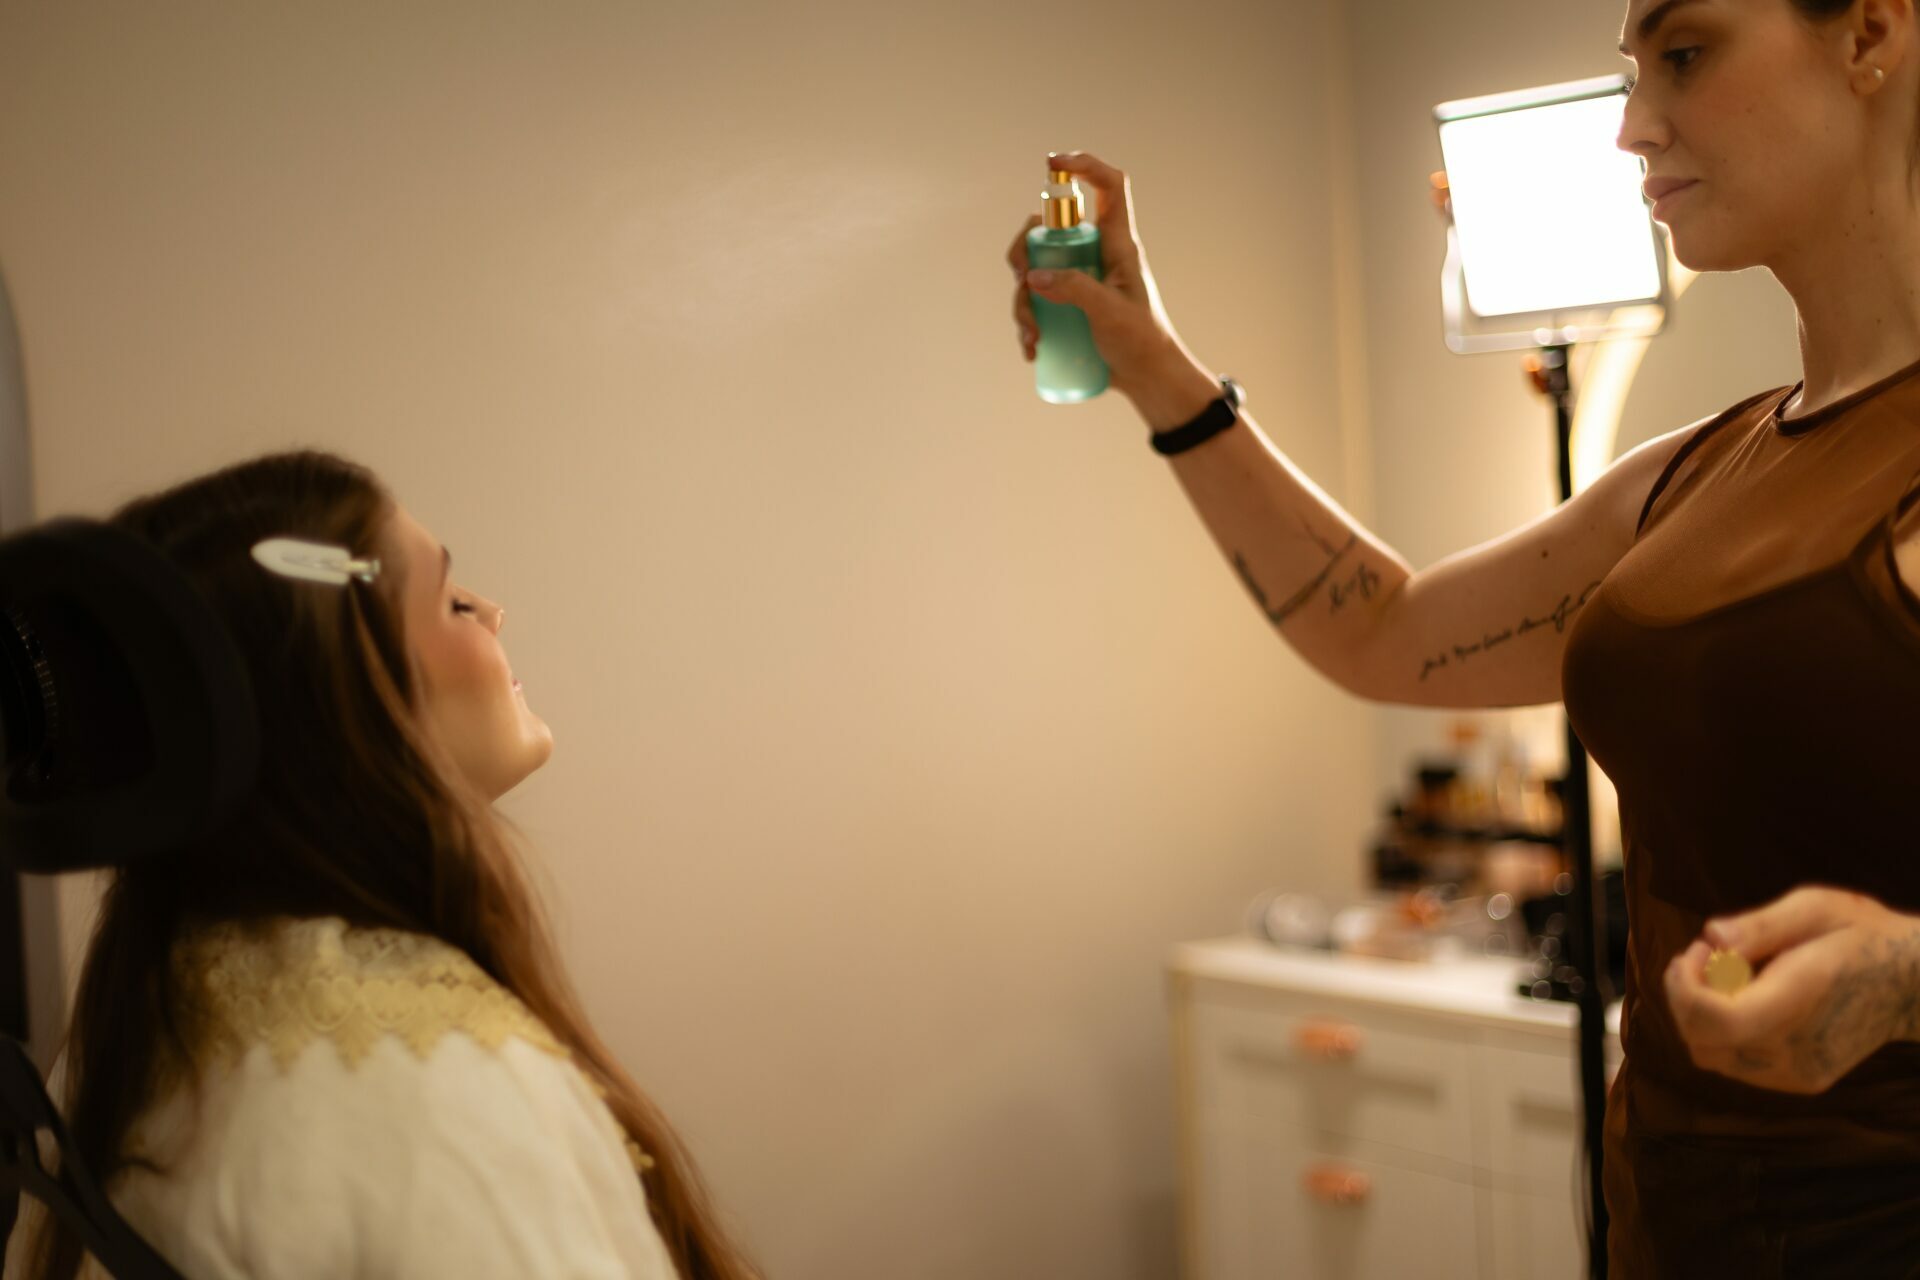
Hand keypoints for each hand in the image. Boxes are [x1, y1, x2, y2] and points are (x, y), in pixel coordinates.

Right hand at [1005, 151, 1215, 428]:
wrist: (1148, 379)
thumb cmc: (1142, 341)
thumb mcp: (1110, 312)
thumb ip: (1075, 289)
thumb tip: (1032, 277)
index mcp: (1117, 245)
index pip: (1109, 187)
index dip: (1084, 165)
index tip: (1053, 164)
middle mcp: (1095, 256)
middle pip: (1048, 232)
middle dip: (1024, 253)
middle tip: (1022, 281)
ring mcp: (1079, 281)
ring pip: (1035, 272)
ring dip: (1023, 303)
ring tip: (1034, 337)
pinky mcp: (1068, 307)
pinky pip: (1036, 304)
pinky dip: (1028, 324)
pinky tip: (1033, 350)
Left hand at [1665, 885, 1919, 1093]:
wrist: (1913, 983)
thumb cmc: (1862, 934)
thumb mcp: (1816, 908)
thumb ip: (1761, 924)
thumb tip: (1712, 938)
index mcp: (1800, 1001)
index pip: (1718, 1021)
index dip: (1685, 987)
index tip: (1698, 950)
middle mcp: (1796, 1050)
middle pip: (1702, 1042)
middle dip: (1686, 995)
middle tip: (1706, 956)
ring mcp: (1798, 1073)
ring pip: (1712, 1055)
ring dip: (1701, 1013)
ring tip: (1729, 974)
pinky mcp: (1800, 1080)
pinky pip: (1736, 1063)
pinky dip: (1723, 1031)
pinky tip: (1748, 998)